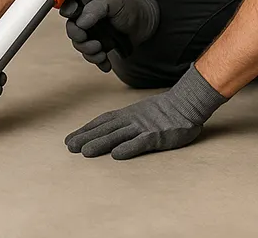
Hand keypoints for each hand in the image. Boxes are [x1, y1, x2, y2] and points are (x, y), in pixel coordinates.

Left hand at [65, 63, 226, 159]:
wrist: (188, 103)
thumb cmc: (165, 111)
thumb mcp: (141, 113)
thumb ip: (127, 122)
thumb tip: (112, 133)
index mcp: (128, 114)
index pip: (103, 122)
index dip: (86, 130)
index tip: (70, 138)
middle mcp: (132, 120)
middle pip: (106, 129)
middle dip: (87, 137)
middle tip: (69, 147)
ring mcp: (144, 127)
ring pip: (119, 136)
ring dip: (101, 143)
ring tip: (85, 152)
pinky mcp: (158, 135)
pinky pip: (141, 142)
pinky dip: (129, 148)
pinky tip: (117, 155)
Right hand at [66, 0, 159, 71]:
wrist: (148, 23)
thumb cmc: (132, 6)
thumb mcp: (113, 1)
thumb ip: (95, 8)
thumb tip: (80, 22)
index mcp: (88, 4)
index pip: (70, 15)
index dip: (73, 26)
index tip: (81, 31)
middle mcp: (88, 19)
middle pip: (74, 34)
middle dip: (82, 42)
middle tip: (95, 44)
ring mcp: (95, 33)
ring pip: (82, 47)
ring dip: (90, 54)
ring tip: (102, 52)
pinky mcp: (102, 45)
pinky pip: (94, 57)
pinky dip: (99, 62)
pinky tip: (106, 63)